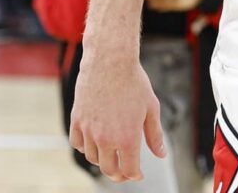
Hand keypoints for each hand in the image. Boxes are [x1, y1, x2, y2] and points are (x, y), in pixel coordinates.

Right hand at [69, 49, 166, 181]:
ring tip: (111, 155)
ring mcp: (89, 130)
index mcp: (127, 138)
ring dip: (102, 161)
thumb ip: (154, 135)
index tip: (138, 175)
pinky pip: (77, 143)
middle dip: (118, 175)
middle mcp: (106, 138)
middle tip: (124, 173)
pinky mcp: (77, 119)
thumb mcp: (151, 109)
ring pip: (92, 158)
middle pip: (109, 169)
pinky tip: (94, 142)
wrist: (110, 61)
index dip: (135, 175)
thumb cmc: (134, 82)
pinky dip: (85, 147)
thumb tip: (161, 154)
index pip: (129, 170)